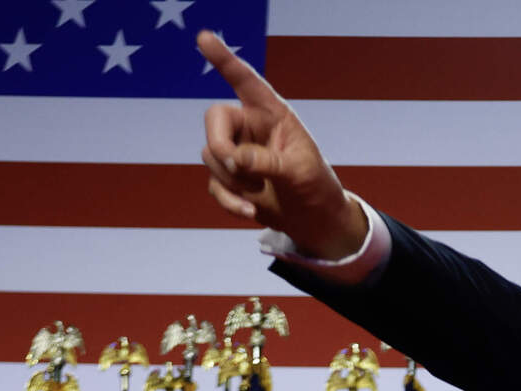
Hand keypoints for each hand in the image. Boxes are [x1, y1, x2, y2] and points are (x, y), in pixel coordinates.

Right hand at [198, 30, 366, 257]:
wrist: (315, 222)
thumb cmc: (316, 188)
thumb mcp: (299, 172)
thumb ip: (266, 161)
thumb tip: (231, 159)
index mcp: (273, 115)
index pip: (245, 81)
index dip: (224, 60)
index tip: (204, 38)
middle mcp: (251, 128)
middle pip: (214, 120)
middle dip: (219, 144)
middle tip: (234, 164)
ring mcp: (237, 152)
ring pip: (211, 154)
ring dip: (232, 179)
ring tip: (260, 192)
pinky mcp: (230, 178)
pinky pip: (213, 183)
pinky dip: (228, 200)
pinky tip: (249, 212)